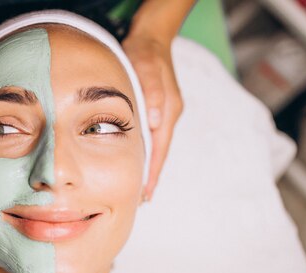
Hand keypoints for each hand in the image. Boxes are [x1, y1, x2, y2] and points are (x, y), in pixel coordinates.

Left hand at [121, 35, 182, 201]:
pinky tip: (137, 160)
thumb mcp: (145, 67)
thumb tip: (156, 122)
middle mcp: (168, 115)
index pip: (160, 151)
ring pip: (156, 146)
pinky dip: (146, 151)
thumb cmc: (144, 52)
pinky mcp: (157, 110)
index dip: (153, 173)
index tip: (146, 194)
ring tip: (139, 187)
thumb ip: (153, 93)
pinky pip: (151, 137)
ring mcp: (164, 113)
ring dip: (149, 166)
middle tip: (140, 200)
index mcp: (168, 111)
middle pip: (160, 153)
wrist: (149, 38)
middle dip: (151, 176)